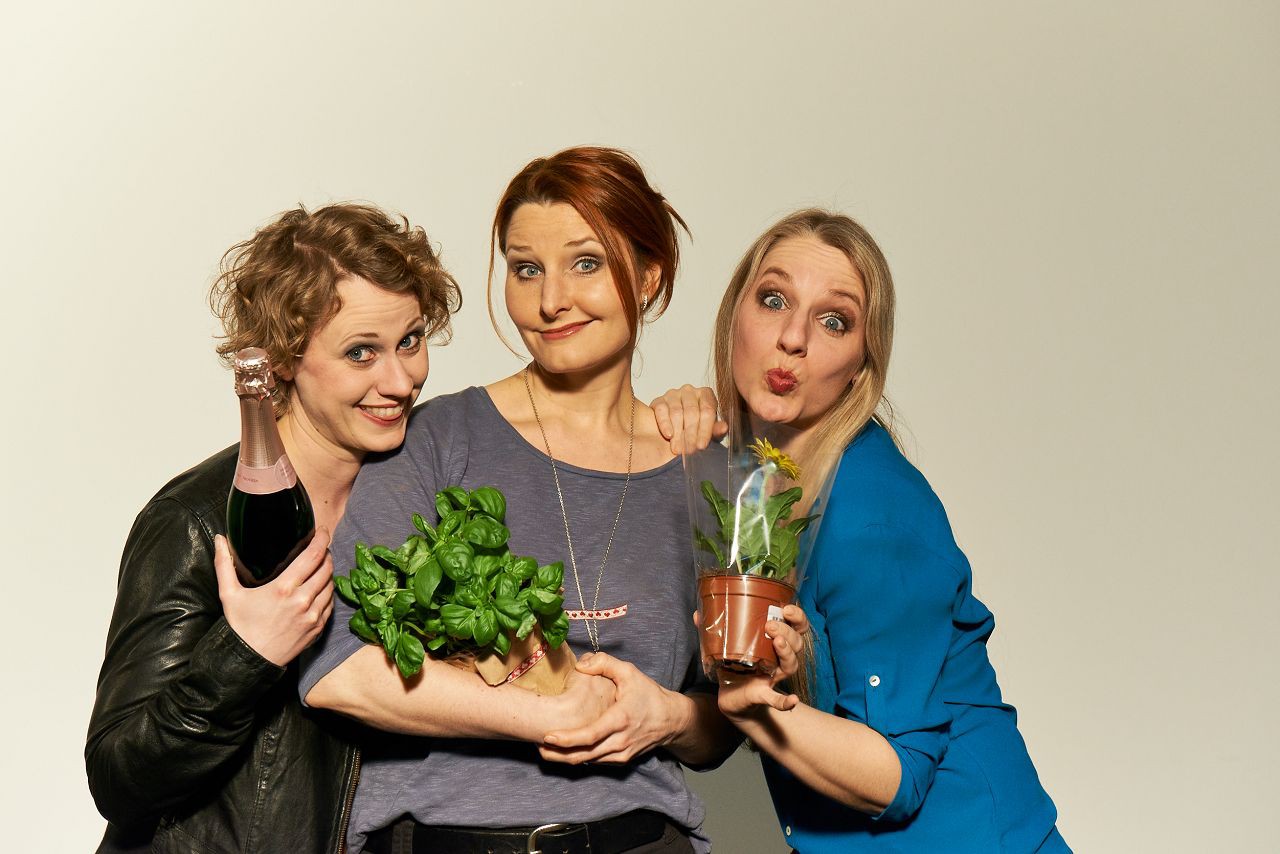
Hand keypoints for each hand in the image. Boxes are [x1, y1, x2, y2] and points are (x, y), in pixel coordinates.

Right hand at [214, 529, 334, 666]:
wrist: (249, 660)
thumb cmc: (240, 626)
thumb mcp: (228, 594)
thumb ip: (224, 564)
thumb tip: (219, 539)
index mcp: (283, 588)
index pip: (312, 556)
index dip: (321, 539)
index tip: (322, 531)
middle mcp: (303, 600)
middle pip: (326, 568)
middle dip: (326, 555)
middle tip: (321, 549)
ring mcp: (313, 616)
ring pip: (330, 586)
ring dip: (328, 574)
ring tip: (320, 568)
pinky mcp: (318, 628)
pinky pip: (330, 604)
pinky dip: (328, 593)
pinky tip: (320, 589)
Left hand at [540, 652, 691, 764]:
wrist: (671, 720)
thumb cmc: (648, 694)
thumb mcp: (629, 672)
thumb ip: (604, 663)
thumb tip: (580, 664)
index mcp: (620, 719)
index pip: (590, 735)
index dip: (567, 739)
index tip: (548, 736)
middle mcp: (620, 741)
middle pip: (583, 755)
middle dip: (558, 754)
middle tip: (537, 747)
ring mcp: (621, 754)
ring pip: (587, 762)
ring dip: (565, 758)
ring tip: (544, 750)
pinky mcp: (621, 760)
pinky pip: (595, 762)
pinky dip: (578, 758)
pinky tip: (564, 752)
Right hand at [651, 384, 725, 454]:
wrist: (672, 432)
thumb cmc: (693, 429)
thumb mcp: (706, 431)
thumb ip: (715, 430)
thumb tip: (724, 428)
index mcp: (705, 395)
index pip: (707, 410)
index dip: (705, 430)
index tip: (702, 445)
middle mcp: (690, 391)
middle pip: (692, 411)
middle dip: (691, 433)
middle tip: (690, 449)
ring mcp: (673, 394)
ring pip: (677, 412)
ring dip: (678, 433)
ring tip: (678, 448)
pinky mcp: (659, 400)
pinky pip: (662, 411)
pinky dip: (665, 424)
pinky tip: (668, 435)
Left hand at [715, 604, 809, 718]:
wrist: (730, 697)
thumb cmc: (732, 666)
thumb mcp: (725, 645)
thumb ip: (714, 630)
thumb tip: (697, 614)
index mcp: (772, 642)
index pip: (795, 627)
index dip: (797, 617)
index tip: (786, 609)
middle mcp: (778, 659)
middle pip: (796, 643)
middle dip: (787, 631)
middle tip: (770, 625)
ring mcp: (772, 677)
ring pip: (790, 665)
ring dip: (787, 652)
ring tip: (778, 642)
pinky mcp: (762, 694)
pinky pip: (777, 699)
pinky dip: (785, 701)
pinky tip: (793, 701)